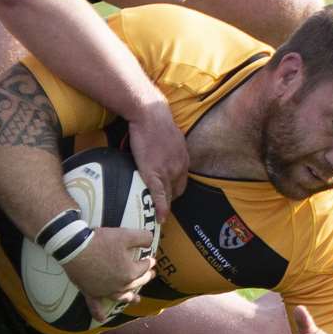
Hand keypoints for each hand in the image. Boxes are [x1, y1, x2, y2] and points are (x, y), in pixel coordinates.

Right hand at [62, 226, 155, 316]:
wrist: (75, 248)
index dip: (149, 262)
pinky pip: (95, 306)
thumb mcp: (126, 234)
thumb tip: (150, 240)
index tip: (152, 260)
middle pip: (136, 282)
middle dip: (145, 278)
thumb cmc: (101, 241)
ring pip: (121, 297)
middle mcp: (120, 286)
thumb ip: (142, 237)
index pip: (144, 267)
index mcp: (130, 273)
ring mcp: (105, 291)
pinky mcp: (90, 292)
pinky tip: (102, 319)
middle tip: (151, 274)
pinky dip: (99, 312)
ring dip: (130, 298)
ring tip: (137, 300)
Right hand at [127, 102, 189, 221]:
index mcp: (183, 158)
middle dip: (171, 200)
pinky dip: (160, 208)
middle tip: (161, 205)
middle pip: (178, 190)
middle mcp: (180, 167)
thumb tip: (164, 151)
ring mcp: (168, 172)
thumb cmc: (156, 121)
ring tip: (158, 214)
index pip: (182, 181)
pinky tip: (160, 218)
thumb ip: (171, 148)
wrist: (149, 115)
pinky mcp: (154, 174)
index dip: (175, 190)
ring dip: (165, 206)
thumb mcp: (171, 136)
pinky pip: (159, 196)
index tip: (169, 195)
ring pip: (169, 195)